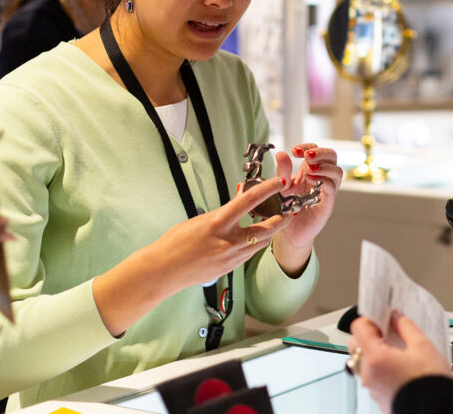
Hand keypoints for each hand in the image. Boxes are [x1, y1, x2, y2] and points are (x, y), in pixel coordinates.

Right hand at [93, 175, 291, 336]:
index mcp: (217, 224)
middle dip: (281, 218)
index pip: (248, 202)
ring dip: (268, 231)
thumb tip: (240, 196)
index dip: (267, 189)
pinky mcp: (230, 269)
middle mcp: (227, 242)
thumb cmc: (176, 242)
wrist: (163, 271)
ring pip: (260, 243)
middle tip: (289, 209)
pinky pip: (249, 254)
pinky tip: (254, 237)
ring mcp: (230, 258)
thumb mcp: (200, 220)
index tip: (280, 181)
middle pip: (266, 229)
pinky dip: (254, 244)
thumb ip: (223, 210)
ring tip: (274, 220)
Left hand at [270, 143, 342, 273]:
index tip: (294, 151)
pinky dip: (324, 181)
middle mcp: (321, 178)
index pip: (315, 150)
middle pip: (332, 156)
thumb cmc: (285, 209)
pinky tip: (311, 181)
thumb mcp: (281, 187)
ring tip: (309, 170)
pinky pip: (333, 189)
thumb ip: (282, 172)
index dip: (307, 147)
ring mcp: (326, 191)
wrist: (288, 233)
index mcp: (309, 170)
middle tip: (307, 156)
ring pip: (337, 171)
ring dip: (324, 167)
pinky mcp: (327, 204)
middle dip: (321, 153)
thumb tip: (281, 153)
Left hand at [348, 312, 452, 412]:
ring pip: (362, 361)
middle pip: (356, 344)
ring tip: (396, 350)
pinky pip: (371, 375)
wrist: (435, 411)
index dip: (370, 319)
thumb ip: (406, 326)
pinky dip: (379, 367)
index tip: (382, 317)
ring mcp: (371, 387)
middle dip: (370, 335)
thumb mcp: (422, 346)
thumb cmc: (430, 384)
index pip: (358, 328)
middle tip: (388, 331)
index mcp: (376, 358)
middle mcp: (368, 373)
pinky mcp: (377, 396)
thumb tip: (396, 317)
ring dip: (374, 351)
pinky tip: (397, 365)